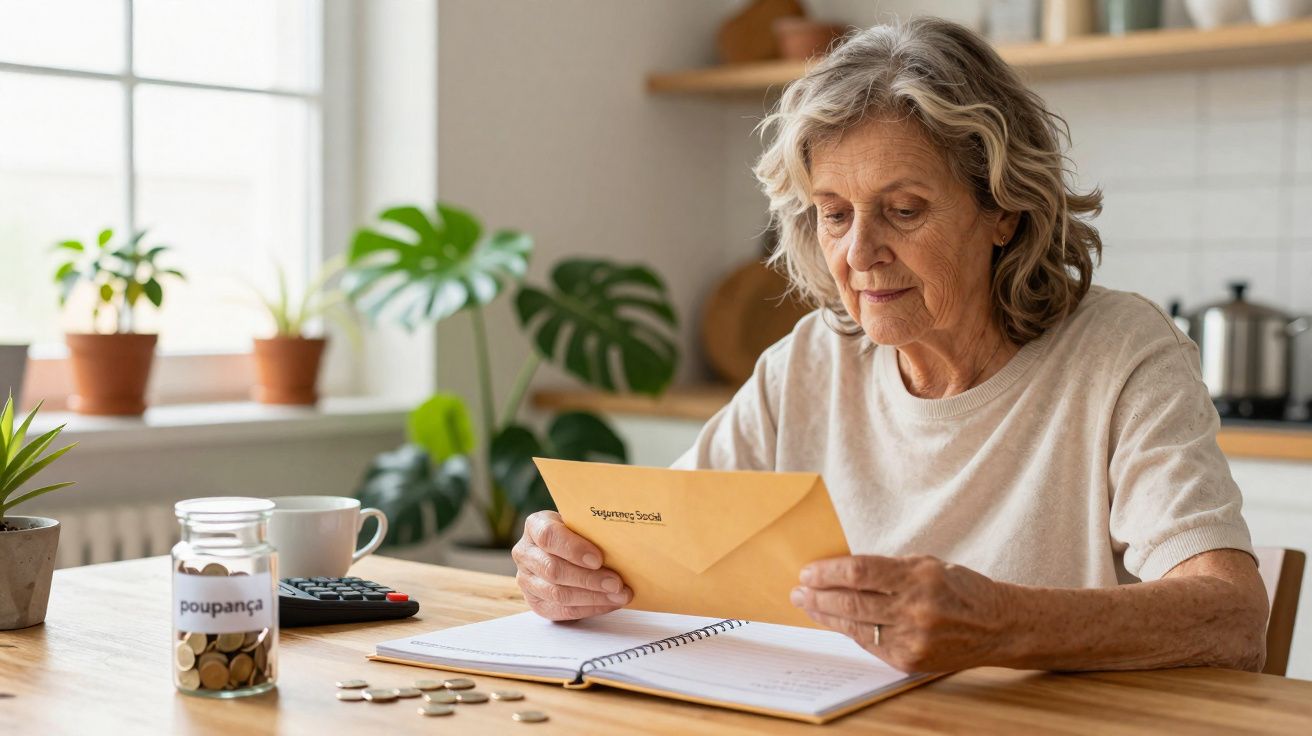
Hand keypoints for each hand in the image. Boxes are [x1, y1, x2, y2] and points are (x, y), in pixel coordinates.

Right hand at [512, 510, 632, 620]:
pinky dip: (589, 608)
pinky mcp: (536, 602)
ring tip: (619, 595)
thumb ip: (593, 531)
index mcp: (535, 525)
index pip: (548, 536)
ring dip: (592, 597)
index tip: (599, 558)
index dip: (573, 548)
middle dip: (588, 579)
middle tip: (616, 583)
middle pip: (553, 570)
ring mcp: (526, 580)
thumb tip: (621, 544)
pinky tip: (609, 603)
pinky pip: (562, 610)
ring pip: (557, 594)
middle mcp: (525, 553)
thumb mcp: (581, 524)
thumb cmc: (577, 534)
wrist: (563, 550)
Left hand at [790, 555, 1012, 671]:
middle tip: (798, 590)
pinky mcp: (910, 660)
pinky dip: (849, 631)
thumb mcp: (926, 565)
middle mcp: (915, 609)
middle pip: (852, 601)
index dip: (828, 572)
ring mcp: (913, 638)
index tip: (808, 571)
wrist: (998, 626)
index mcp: (919, 577)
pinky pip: (870, 644)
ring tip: (807, 605)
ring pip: (855, 626)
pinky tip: (835, 622)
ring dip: (825, 615)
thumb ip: (887, 569)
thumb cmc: (960, 588)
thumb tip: (840, 571)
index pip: (860, 571)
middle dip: (818, 595)